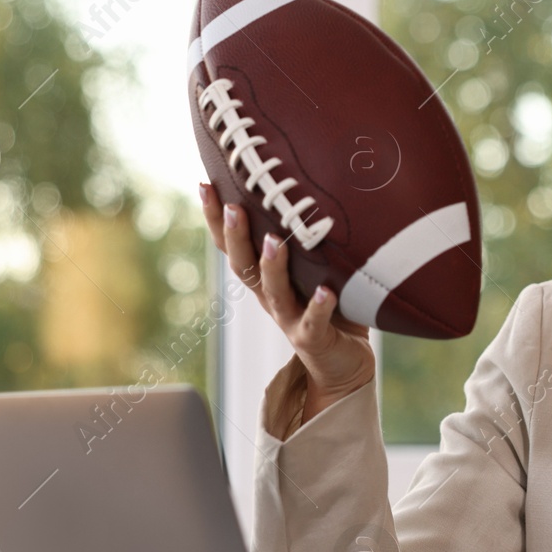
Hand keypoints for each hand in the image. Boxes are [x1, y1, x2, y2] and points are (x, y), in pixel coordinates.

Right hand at [199, 184, 374, 411]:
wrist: (344, 366)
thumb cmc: (332, 310)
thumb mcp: (316, 271)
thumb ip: (309, 241)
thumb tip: (315, 186)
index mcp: (266, 279)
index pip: (233, 246)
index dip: (215, 219)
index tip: (206, 185)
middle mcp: (271, 298)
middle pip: (244, 265)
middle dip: (235, 236)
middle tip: (232, 206)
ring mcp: (290, 319)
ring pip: (274, 292)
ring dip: (272, 266)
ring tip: (273, 241)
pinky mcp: (313, 339)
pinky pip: (314, 321)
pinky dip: (319, 307)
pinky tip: (327, 292)